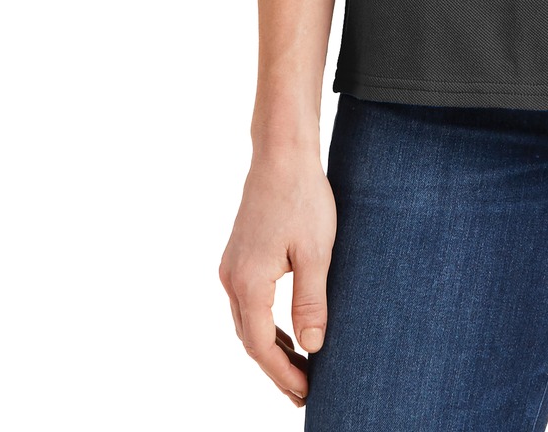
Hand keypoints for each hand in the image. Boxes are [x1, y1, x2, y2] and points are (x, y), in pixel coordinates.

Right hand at [219, 147, 337, 406]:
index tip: (306, 393)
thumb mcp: (315, 253)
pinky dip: (266, 324)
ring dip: (271, 347)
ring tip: (299, 368)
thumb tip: (312, 347)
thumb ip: (311, 302)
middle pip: (250, 339)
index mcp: (248, 283)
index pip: (261, 346)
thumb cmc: (302, 198)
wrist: (282, 154)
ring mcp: (232, 266)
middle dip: (276, 368)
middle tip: (304, 392)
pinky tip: (287, 330)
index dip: (283, 374)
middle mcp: (232, 279)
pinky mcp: (239, 255)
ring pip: (247, 322)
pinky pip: (249, 303)